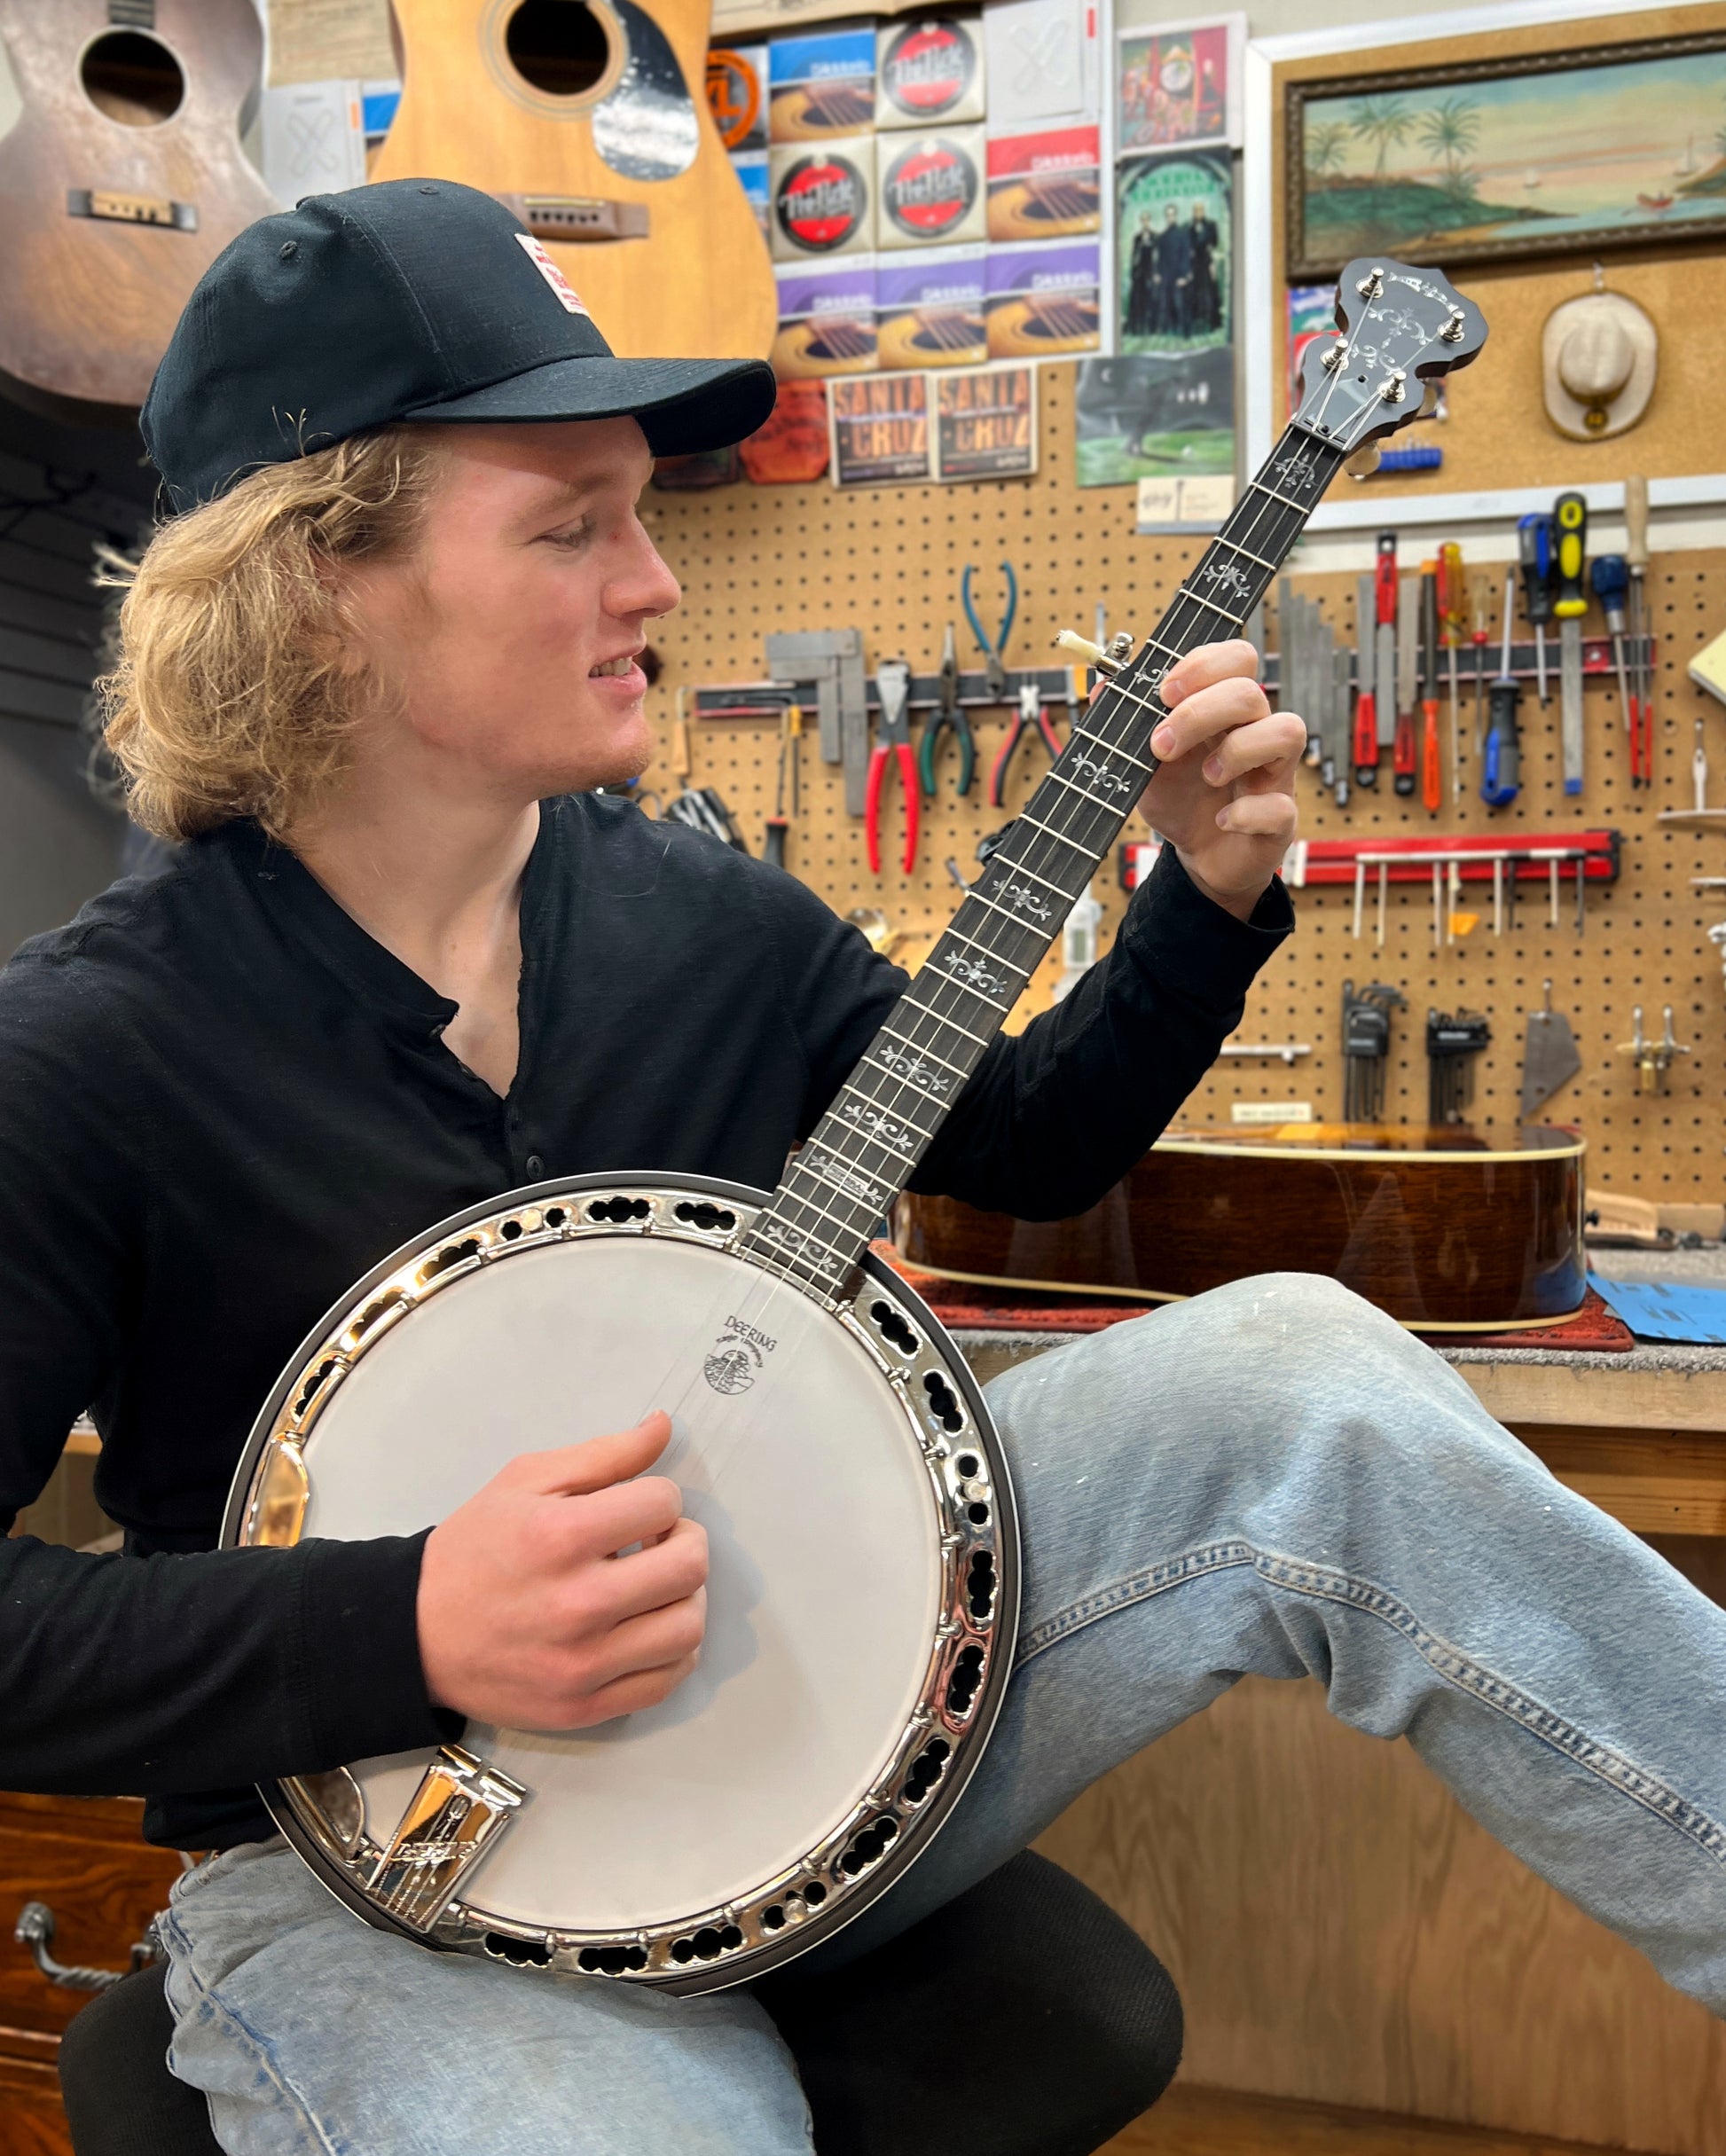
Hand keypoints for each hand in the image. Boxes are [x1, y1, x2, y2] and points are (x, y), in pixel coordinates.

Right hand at [417, 1411, 706, 1730]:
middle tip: (658, 1542)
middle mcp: (576, 1604)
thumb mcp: (525, 1482)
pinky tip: (649, 1628)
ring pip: (688, 1627)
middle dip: (685, 1541)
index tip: (639, 1509)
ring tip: (655, 1586)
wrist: (415, 1634)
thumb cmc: (474, 1550)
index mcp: (560, 1536)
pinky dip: (673, 1651)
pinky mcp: (583, 1706)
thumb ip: (604, 1454)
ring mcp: (582, 1664)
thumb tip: (664, 1425)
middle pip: (690, 1566)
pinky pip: (667, 1680)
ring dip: (685, 1597)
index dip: (659, 1498)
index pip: (663, 1503)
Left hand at [1135, 638, 1302, 919]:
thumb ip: (1127, 724)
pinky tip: (1221, 820)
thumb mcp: (1142, 760)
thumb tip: (1102, 687)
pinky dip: (1245, 813)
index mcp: (1224, 710)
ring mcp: (1274, 773)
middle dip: (1200, 712)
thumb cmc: (1181, 799)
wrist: (1200, 855)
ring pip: (1287, 731)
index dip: (1203, 665)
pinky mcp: (1281, 817)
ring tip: (1207, 776)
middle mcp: (1255, 732)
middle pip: (1251, 692)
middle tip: (1163, 744)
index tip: (1164, 693)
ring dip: (1238, 751)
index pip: (1236, 658)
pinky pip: (1279, 806)